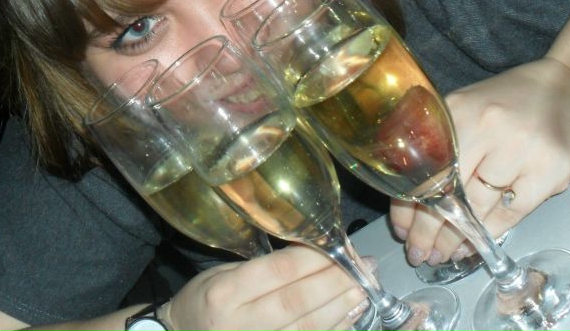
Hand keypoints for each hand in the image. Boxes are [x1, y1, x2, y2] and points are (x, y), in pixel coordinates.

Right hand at [166, 245, 371, 329]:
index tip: (339, 247)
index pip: (277, 271)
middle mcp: (240, 323)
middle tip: (364, 267)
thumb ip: (265, 267)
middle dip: (336, 282)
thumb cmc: (205, 300)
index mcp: (225, 292)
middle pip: (297, 302)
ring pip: (308, 328)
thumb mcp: (224, 273)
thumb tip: (313, 253)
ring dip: (342, 308)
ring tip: (364, 289)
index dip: (313, 259)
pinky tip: (350, 314)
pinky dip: (333, 329)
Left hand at [389, 56, 569, 265]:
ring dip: (455, 237)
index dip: (408, 205)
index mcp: (459, 109)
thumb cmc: (513, 102)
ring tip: (441, 254)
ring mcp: (521, 149)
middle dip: (427, 229)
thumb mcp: (469, 108)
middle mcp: (487, 127)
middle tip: (418, 252)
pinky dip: (488, 233)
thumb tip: (413, 197)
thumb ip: (442, 143)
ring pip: (476, 207)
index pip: (423, 167)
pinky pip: (511, 212)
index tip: (401, 230)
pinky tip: (473, 245)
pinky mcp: (550, 170)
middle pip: (447, 190)